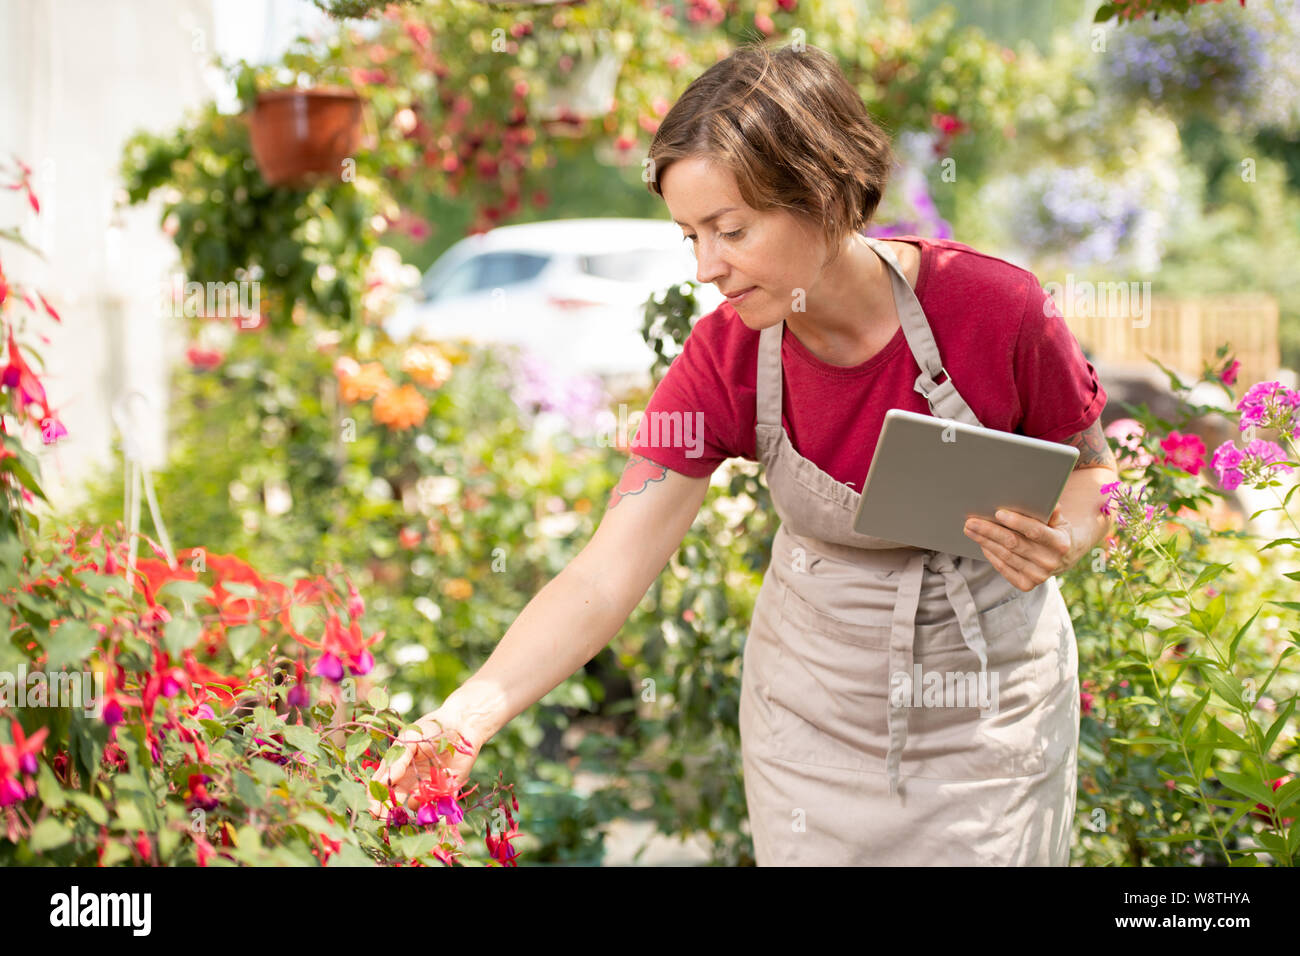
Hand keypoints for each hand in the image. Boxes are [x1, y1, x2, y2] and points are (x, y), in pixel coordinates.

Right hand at [366, 706, 481, 818]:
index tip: (373, 810)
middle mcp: (407, 780)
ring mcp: (424, 787)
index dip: (374, 800)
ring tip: (424, 786)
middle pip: (392, 802)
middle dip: (388, 812)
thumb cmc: (433, 728)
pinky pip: (436, 804)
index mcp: (395, 767)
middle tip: (387, 820)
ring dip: (415, 801)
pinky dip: (437, 800)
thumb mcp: (410, 738)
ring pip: (413, 805)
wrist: (462, 726)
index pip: (378, 787)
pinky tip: (442, 785)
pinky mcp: (443, 791)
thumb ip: (397, 760)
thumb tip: (383, 783)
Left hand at [964, 504, 1074, 591]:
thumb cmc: (1054, 531)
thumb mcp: (1058, 520)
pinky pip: (1003, 567)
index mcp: (1060, 544)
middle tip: (971, 521)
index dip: (1016, 522)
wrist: (1063, 558)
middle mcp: (1049, 562)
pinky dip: (990, 554)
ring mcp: (1038, 576)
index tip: (998, 513)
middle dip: (990, 531)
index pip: (1035, 531)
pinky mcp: (1026, 584)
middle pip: (1013, 544)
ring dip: (984, 541)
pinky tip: (981, 543)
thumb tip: (1040, 499)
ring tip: (970, 529)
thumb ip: (1050, 511)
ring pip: (1005, 555)